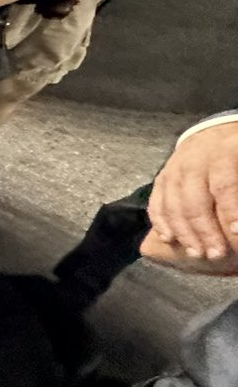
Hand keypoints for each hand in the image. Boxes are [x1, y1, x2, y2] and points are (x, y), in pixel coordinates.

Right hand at [144, 118, 237, 266]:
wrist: (214, 132)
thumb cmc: (237, 153)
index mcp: (224, 152)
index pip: (223, 185)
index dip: (230, 210)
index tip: (237, 233)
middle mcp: (195, 161)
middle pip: (195, 200)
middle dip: (205, 231)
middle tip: (216, 253)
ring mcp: (174, 169)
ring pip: (173, 205)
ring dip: (184, 233)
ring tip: (197, 253)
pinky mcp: (162, 178)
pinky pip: (156, 203)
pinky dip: (161, 222)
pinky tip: (169, 239)